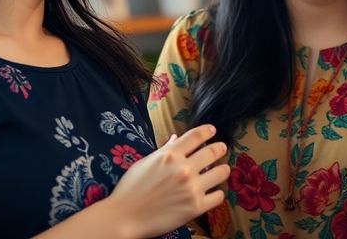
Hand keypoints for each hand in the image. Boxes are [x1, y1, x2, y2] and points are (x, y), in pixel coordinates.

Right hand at [105, 124, 228, 236]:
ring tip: (220, 171)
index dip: (208, 131)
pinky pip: (218, 196)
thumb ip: (164, 150)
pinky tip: (212, 192)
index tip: (213, 130)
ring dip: (222, 170)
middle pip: (213, 151)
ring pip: (221, 172)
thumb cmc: (130, 189)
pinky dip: (217, 193)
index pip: (196, 136)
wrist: (124, 217)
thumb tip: (176, 138)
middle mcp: (183, 169)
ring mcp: (191, 188)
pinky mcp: (195, 207)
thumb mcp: (145, 163)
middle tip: (222, 149)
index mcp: (169, 155)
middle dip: (220, 148)